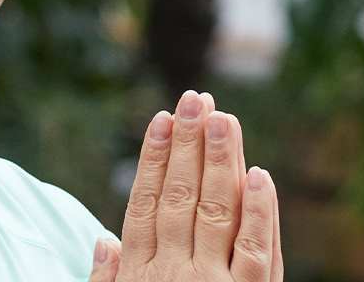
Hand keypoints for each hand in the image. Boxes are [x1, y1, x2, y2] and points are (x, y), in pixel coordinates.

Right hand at [90, 91, 282, 281]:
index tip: (161, 119)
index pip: (146, 203)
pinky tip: (259, 174)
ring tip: (222, 118)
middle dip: (187, 143)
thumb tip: (104, 241)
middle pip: (182, 197)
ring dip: (220, 161)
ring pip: (218, 212)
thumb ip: (108, 279)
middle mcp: (176, 273)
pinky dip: (260, 210)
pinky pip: (257, 249)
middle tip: (194, 100)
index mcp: (141, 273)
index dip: (153, 158)